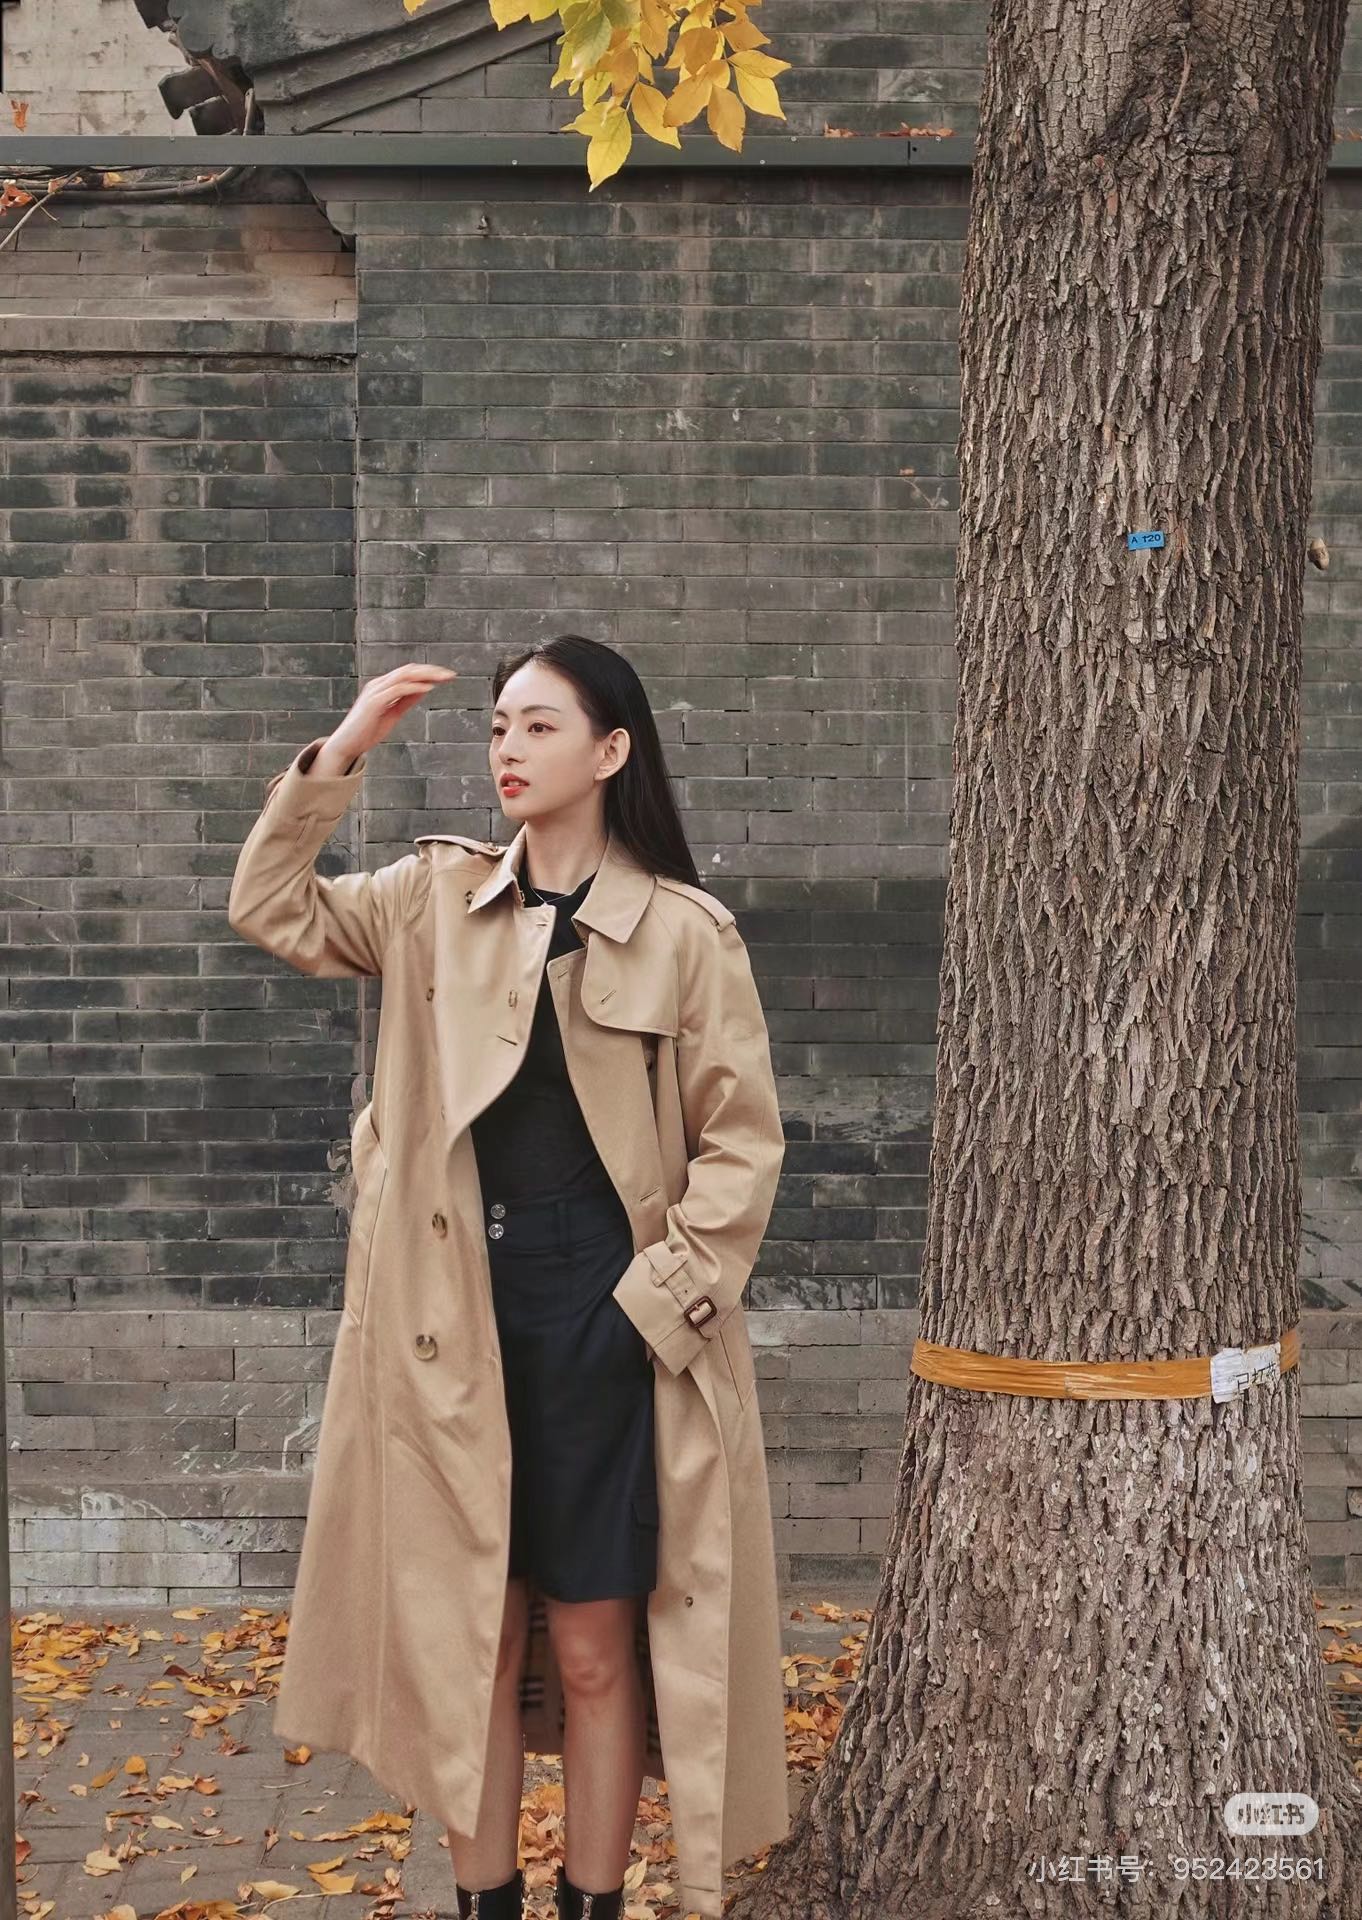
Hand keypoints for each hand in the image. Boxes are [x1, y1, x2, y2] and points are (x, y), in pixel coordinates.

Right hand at [316, 664, 458, 773]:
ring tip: (443, 679)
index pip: (408, 673)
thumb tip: (423, 690)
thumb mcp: (392, 713)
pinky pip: (397, 689)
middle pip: (408, 670)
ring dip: (426, 675)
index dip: (428, 672)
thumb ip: (406, 701)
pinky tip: (427, 689)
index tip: (446, 677)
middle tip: (451, 675)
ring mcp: (375, 691)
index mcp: (382, 686)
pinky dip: (414, 687)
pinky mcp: (374, 702)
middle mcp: (378, 684)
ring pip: (404, 675)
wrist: (346, 745)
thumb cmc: (367, 731)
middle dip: (431, 670)